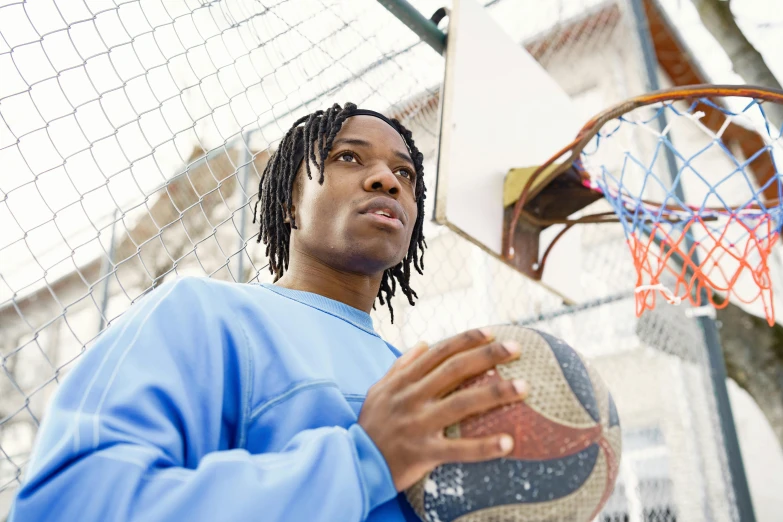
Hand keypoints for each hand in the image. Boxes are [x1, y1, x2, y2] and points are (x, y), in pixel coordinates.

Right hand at [358, 328, 527, 491]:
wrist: (352, 462)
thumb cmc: (371, 425)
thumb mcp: (378, 389)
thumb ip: (401, 366)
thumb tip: (423, 343)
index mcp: (403, 381)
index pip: (439, 353)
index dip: (466, 340)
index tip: (492, 332)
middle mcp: (412, 398)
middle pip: (454, 370)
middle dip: (488, 356)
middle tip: (517, 348)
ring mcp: (418, 424)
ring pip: (461, 404)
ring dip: (495, 393)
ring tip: (524, 387)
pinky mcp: (423, 453)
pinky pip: (458, 449)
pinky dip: (484, 446)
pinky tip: (508, 442)